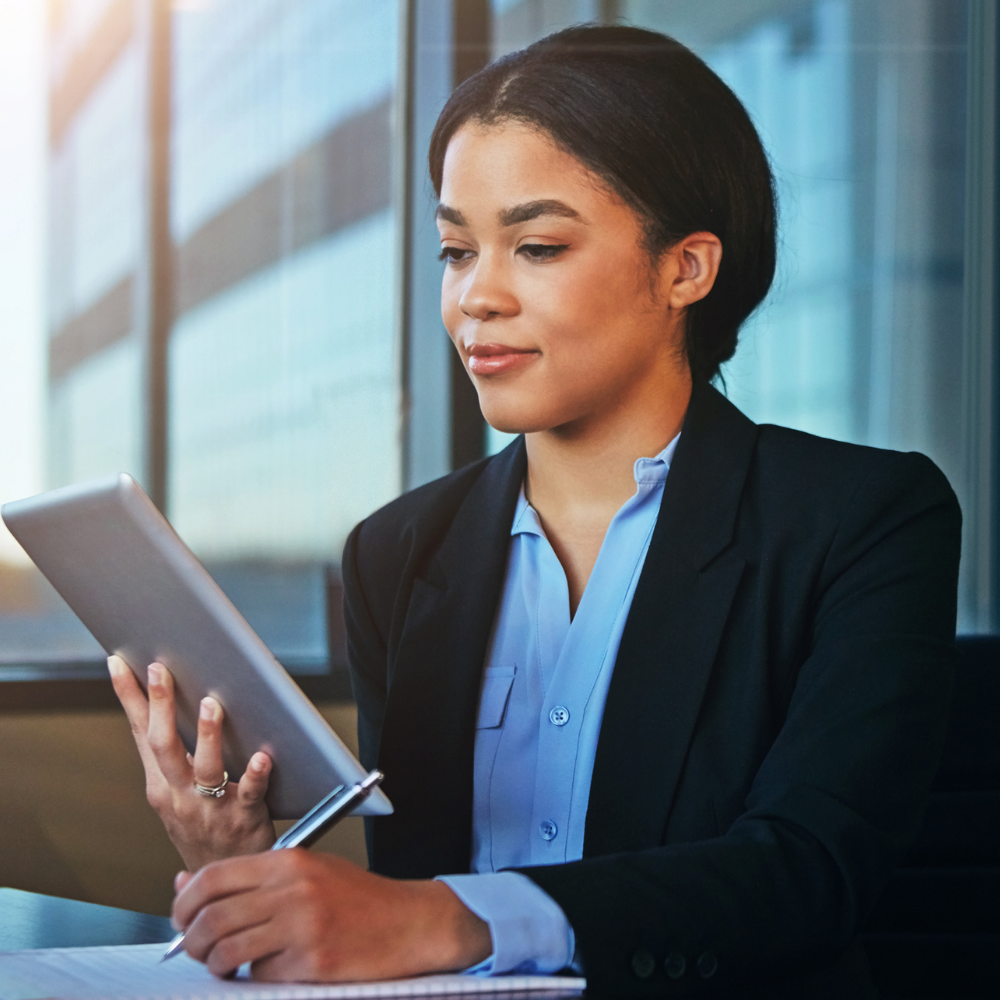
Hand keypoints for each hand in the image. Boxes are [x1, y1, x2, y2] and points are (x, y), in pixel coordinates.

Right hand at [108, 655, 275, 869]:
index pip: (140, 732)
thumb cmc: (202, 827)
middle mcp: (179, 795)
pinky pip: (250, 793)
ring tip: (210, 705)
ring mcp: (210, 807)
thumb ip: (174, 754)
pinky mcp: (243, 817)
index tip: (118, 662)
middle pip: (163, 745)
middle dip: (160, 705)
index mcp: (160, 783)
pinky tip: (263, 756)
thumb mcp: (175, 793)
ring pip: (206, 768)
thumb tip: (175, 697)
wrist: (219, 884)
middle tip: (161, 669)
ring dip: (207, 735)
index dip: (128, 696)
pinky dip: (256, 774)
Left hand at [172, 851, 492, 980]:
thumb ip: (250, 878)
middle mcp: (293, 889)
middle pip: (212, 916)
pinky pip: (259, 975)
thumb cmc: (357, 899)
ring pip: (227, 950)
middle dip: (190, 940)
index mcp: (289, 861)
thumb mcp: (307, 871)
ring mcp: (302, 927)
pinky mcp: (312, 962)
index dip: (184, 901)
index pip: (214, 877)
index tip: (180, 917)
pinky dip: (253, 978)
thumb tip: (186, 883)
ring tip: (224, 964)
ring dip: (215, 964)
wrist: (408, 923)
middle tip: (194, 948)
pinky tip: (267, 970)